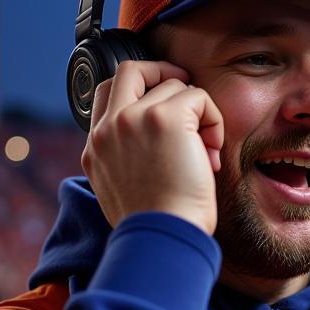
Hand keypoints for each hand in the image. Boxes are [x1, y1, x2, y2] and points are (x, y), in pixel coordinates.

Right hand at [81, 60, 224, 235]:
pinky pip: (197, 96)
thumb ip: (126, 161)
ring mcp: (133, 119)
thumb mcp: (122, 193)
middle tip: (187, 96)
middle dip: (162, 73)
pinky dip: (213, 119)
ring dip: (198, 113)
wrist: (161, 239)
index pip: (106, 95)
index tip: (162, 108)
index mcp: (95, 148)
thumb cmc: (154, 227)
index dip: (138, 92)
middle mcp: (108, 129)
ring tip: (206, 151)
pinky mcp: (165, 119)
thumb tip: (156, 148)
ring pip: (173, 86)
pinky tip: (212, 152)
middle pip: (129, 70)